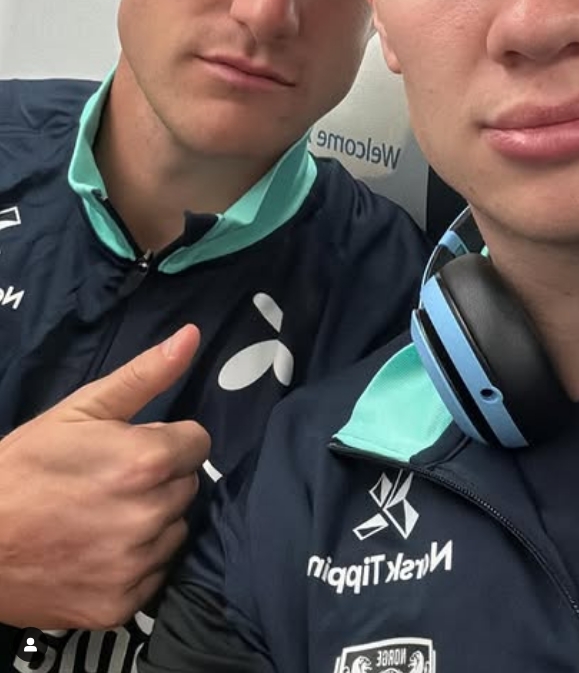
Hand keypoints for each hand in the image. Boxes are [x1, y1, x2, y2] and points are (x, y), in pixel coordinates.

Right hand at [0, 325, 209, 630]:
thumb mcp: (78, 411)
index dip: (164, 442)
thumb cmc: (19, 469)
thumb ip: (145, 376)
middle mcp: (151, 515)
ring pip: (174, 531)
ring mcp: (136, 565)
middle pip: (187, 486)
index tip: (128, 450)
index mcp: (147, 462)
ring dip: (150, 523)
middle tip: (106, 484)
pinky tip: (94, 553)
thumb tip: (192, 335)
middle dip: (157, 480)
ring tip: (98, 519)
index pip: (196, 443)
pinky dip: (132, 566)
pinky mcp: (121, 605)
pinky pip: (153, 575)